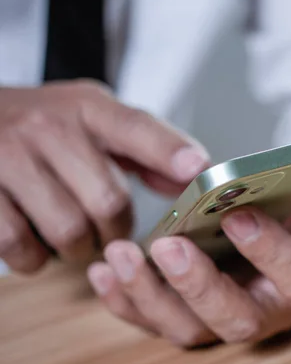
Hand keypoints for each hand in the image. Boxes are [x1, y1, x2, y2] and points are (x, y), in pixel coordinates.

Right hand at [0, 80, 209, 273]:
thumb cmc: (46, 126)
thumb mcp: (95, 120)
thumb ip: (147, 148)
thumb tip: (196, 175)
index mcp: (88, 108)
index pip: (137, 128)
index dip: (170, 151)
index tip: (198, 169)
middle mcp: (49, 126)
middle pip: (109, 199)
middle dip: (118, 228)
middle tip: (112, 227)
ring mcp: (9, 156)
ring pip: (69, 229)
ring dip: (80, 246)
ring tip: (77, 234)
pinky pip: (21, 244)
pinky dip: (37, 256)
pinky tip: (39, 243)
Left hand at [88, 169, 290, 346]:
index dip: (270, 250)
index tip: (239, 216)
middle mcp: (270, 311)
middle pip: (236, 319)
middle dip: (199, 285)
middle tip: (169, 244)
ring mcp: (228, 318)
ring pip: (189, 329)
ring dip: (150, 295)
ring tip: (121, 253)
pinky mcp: (195, 316)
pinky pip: (157, 321)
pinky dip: (127, 302)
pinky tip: (104, 272)